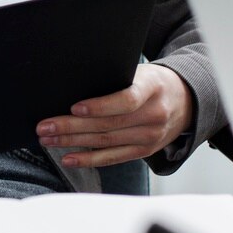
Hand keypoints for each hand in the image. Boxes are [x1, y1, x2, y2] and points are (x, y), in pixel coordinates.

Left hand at [37, 63, 193, 167]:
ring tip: (48, 139)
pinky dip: (89, 159)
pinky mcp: (145, 150)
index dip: (100, 106)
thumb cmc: (154, 82)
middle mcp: (154, 115)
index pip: (126, 100)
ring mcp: (151, 136)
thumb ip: (116, 80)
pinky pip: (113, 158)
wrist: (187, 101)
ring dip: (72, 142)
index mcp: (153, 89)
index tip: (74, 107)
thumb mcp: (141, 72)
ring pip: (106, 141)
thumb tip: (74, 85)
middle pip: (108, 124)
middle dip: (71, 126)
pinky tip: (68, 158)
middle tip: (44, 127)